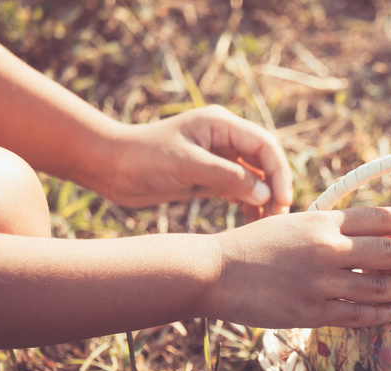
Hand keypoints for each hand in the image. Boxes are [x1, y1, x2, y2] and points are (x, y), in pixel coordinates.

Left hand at [104, 105, 291, 214]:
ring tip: (268, 225)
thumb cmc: (142, 158)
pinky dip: (249, 206)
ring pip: (255, 180)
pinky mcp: (210, 179)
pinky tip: (253, 224)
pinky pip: (240, 192)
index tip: (282, 200)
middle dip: (275, 188)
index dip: (279, 172)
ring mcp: (219, 160)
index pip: (264, 146)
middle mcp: (224, 140)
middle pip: (264, 163)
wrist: (109, 167)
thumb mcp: (185, 165)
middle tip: (279, 217)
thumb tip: (264, 193)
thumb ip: (226, 177)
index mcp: (221, 125)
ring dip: (265, 200)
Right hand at [205, 207, 390, 327]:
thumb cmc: (255, 245)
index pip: (382, 217)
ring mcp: (320, 282)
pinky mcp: (310, 311)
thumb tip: (369, 232)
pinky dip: (382, 313)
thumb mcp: (296, 223)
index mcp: (324, 221)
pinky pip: (356, 314)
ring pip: (380, 286)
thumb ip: (331, 228)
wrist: (214, 271)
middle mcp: (327, 249)